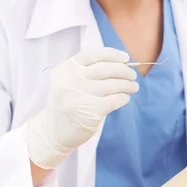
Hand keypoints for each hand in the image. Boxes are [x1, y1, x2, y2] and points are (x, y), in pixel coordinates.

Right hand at [23, 47, 138, 168]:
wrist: (52, 132)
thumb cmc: (67, 104)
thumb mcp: (68, 81)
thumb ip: (87, 71)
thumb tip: (121, 65)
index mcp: (66, 69)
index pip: (93, 55)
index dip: (112, 54)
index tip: (126, 58)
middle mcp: (71, 79)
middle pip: (106, 69)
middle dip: (124, 71)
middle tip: (133, 75)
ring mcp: (80, 95)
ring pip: (112, 84)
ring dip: (127, 85)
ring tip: (134, 87)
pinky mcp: (90, 110)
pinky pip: (114, 99)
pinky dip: (123, 97)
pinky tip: (125, 98)